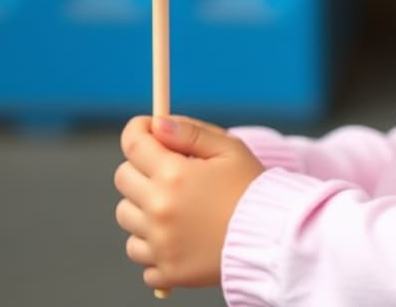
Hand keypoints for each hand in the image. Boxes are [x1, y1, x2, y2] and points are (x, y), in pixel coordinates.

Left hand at [114, 114, 264, 289]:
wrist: (272, 239)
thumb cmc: (252, 187)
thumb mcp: (229, 148)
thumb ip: (189, 132)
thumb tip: (157, 123)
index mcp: (173, 175)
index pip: (133, 144)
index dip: (137, 130)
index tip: (147, 130)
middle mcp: (159, 210)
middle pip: (123, 178)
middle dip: (141, 166)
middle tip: (169, 169)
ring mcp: (159, 244)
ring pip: (126, 216)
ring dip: (142, 205)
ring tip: (175, 204)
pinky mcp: (166, 272)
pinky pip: (139, 252)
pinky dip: (151, 243)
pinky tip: (176, 233)